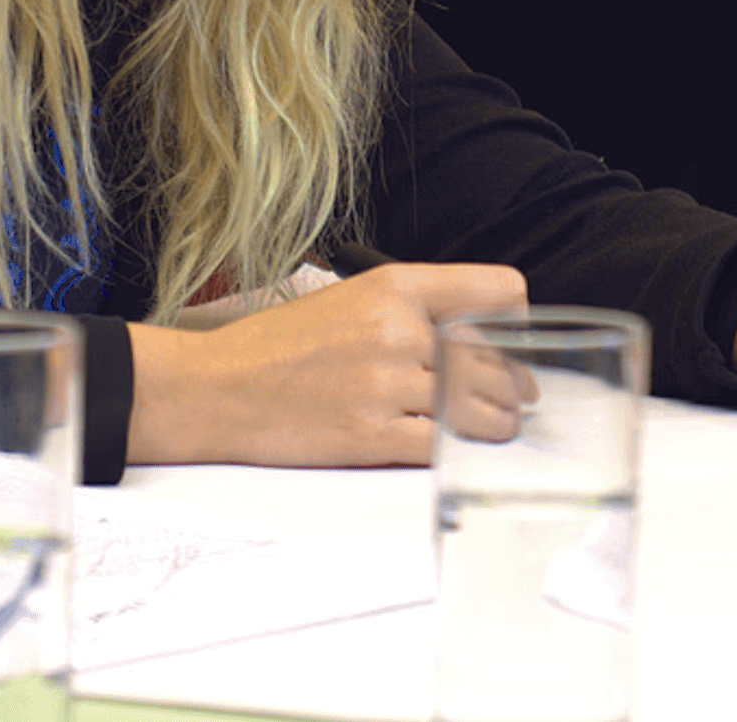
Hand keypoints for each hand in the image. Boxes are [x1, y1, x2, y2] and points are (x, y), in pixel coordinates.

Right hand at [125, 261, 528, 465]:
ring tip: (499, 426)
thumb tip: (475, 339)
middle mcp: (397, 329)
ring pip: (477, 406)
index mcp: (395, 286)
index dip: (517, 318)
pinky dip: (461, 449)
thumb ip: (412, 311)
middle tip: (519, 397)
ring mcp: (385, 383)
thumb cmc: (279, 348)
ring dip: (497, 422)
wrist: (216, 389)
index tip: (515, 340)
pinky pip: (444, 445)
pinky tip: (462, 448)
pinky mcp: (372, 435)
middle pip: (493, 359)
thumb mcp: (349, 300)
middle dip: (512, 385)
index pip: (496, 290)